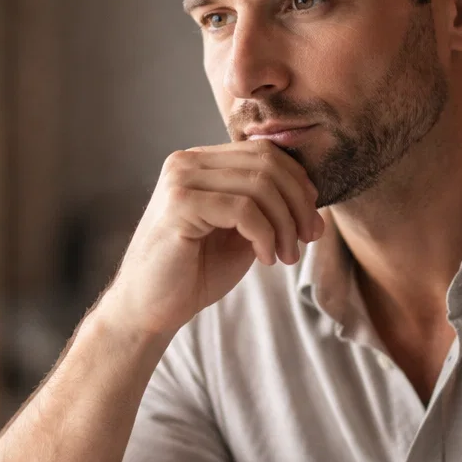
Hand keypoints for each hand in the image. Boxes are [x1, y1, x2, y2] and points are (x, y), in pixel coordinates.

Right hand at [99, 142, 323, 337]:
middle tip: (307, 240)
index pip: (265, 152)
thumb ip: (266, 208)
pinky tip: (265, 258)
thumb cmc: (193, 273)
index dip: (299, 184)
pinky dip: (265, 235)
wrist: (149, 308)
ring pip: (260, 185)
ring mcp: (180, 180)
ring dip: (284, 224)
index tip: (311, 222)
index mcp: (201, 162)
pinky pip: (243, 209)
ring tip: (286, 257)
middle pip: (267, 163)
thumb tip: (312, 197)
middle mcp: (187, 162)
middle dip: (299, 203)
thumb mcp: (239, 233)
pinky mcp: (180, 205)